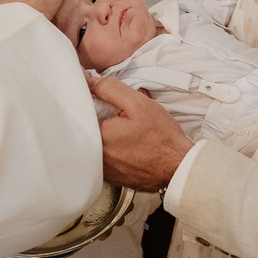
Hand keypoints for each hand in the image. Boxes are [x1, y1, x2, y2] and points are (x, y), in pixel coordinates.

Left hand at [92, 75, 192, 191]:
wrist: (179, 167)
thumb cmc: (161, 137)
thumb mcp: (137, 103)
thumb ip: (109, 88)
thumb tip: (88, 80)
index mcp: (97, 137)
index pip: (79, 111)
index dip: (89, 99)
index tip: (102, 98)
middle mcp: (94, 157)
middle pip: (85, 128)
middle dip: (98, 116)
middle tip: (117, 115)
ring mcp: (102, 170)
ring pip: (93, 143)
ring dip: (103, 133)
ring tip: (123, 130)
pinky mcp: (110, 177)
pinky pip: (103, 157)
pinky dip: (110, 147)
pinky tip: (126, 143)